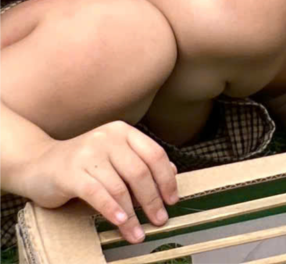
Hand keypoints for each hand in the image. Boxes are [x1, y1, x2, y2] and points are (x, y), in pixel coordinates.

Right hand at [8, 124, 177, 243]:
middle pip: (140, 172)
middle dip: (152, 200)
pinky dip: (112, 209)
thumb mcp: (113, 157)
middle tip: (159, 220)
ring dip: (132, 214)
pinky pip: (97, 193)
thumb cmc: (80, 164)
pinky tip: (120, 222)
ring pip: (120, 186)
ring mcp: (88, 154)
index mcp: (123, 132)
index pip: (154, 155)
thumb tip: (171, 173)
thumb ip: (139, 162)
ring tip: (138, 232)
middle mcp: (108, 138)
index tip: (172, 200)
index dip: (166, 179)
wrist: (36, 164)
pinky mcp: (70, 173)